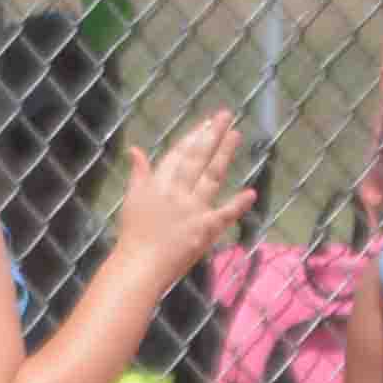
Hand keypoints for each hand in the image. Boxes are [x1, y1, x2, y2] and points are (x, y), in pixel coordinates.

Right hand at [123, 109, 253, 274]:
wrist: (139, 266)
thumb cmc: (133, 234)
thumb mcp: (132, 199)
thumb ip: (138, 173)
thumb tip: (135, 149)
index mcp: (158, 184)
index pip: (178, 155)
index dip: (194, 137)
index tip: (207, 122)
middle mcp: (177, 192)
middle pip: (197, 159)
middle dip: (212, 135)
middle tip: (226, 115)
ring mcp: (193, 210)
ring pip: (211, 177)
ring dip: (224, 155)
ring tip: (236, 135)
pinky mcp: (205, 230)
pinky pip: (224, 215)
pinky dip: (238, 204)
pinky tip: (251, 193)